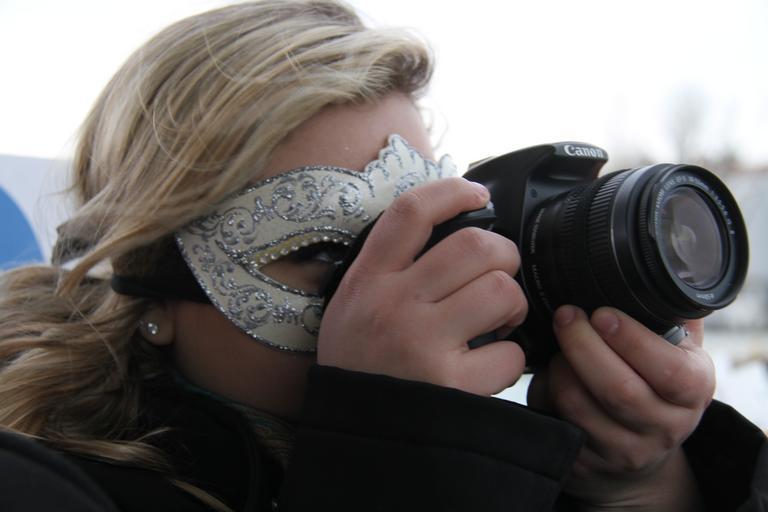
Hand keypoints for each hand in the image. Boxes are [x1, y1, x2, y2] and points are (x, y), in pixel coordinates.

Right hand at [317, 177, 526, 395]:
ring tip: (500, 320)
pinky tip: (491, 365)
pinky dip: (510, 359)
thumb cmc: (359, 365)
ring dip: (512, 303)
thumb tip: (444, 232)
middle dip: (504, 254)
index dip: (451, 191)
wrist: (353, 434)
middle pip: (473, 245)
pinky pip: (508, 354)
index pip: (411, 213)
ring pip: (499, 291)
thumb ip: (387, 270)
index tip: (478, 193)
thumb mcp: (351, 307)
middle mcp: (393, 305)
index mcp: (368, 280)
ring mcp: (421, 343)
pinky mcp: (449, 384)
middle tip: (501, 274)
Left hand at [528, 306, 713, 510]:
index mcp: (692, 391)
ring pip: (578, 405)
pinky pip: (554, 421)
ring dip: (559, 367)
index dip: (632, 339)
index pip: (670, 371)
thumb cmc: (654, 383)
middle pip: (617, 389)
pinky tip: (548, 375)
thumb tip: (658, 267)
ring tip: (558, 347)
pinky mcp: (587, 463)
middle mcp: (663, 426)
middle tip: (566, 315)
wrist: (642, 451)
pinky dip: (544, 392)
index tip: (602, 313)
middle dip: (582, 344)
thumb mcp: (677, 352)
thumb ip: (671, 314)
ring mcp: (624, 450)